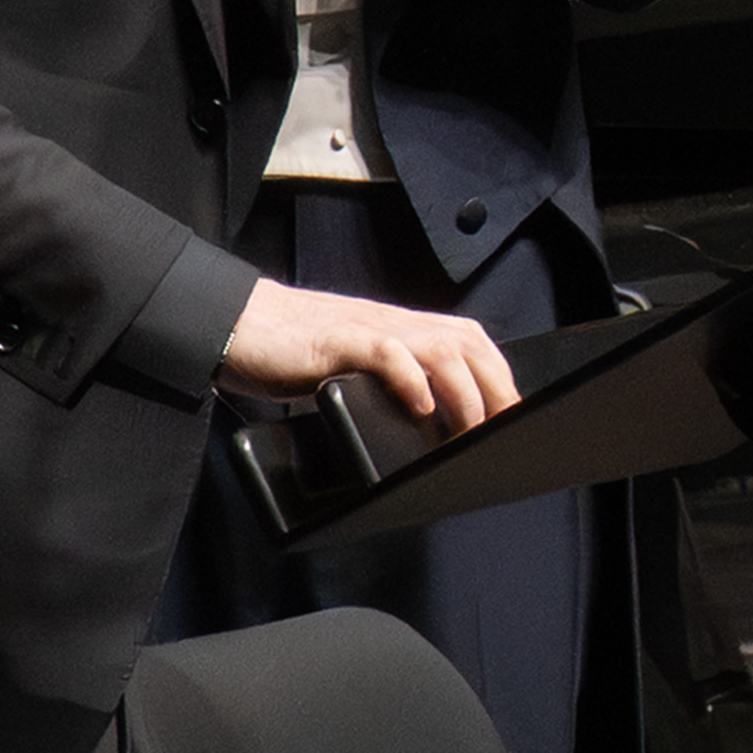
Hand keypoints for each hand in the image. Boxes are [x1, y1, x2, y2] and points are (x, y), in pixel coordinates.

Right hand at [220, 276, 516, 428]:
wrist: (239, 324)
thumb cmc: (293, 348)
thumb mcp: (354, 363)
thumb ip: (388, 378)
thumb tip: (424, 417)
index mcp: (400, 328)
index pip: (468, 341)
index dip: (499, 375)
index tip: (513, 414)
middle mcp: (393, 323)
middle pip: (467, 344)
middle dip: (496, 389)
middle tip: (505, 429)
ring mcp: (368, 330)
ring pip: (440, 349)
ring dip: (464, 393)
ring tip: (468, 427)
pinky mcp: (339, 342)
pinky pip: (388, 353)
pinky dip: (412, 381)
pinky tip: (419, 406)